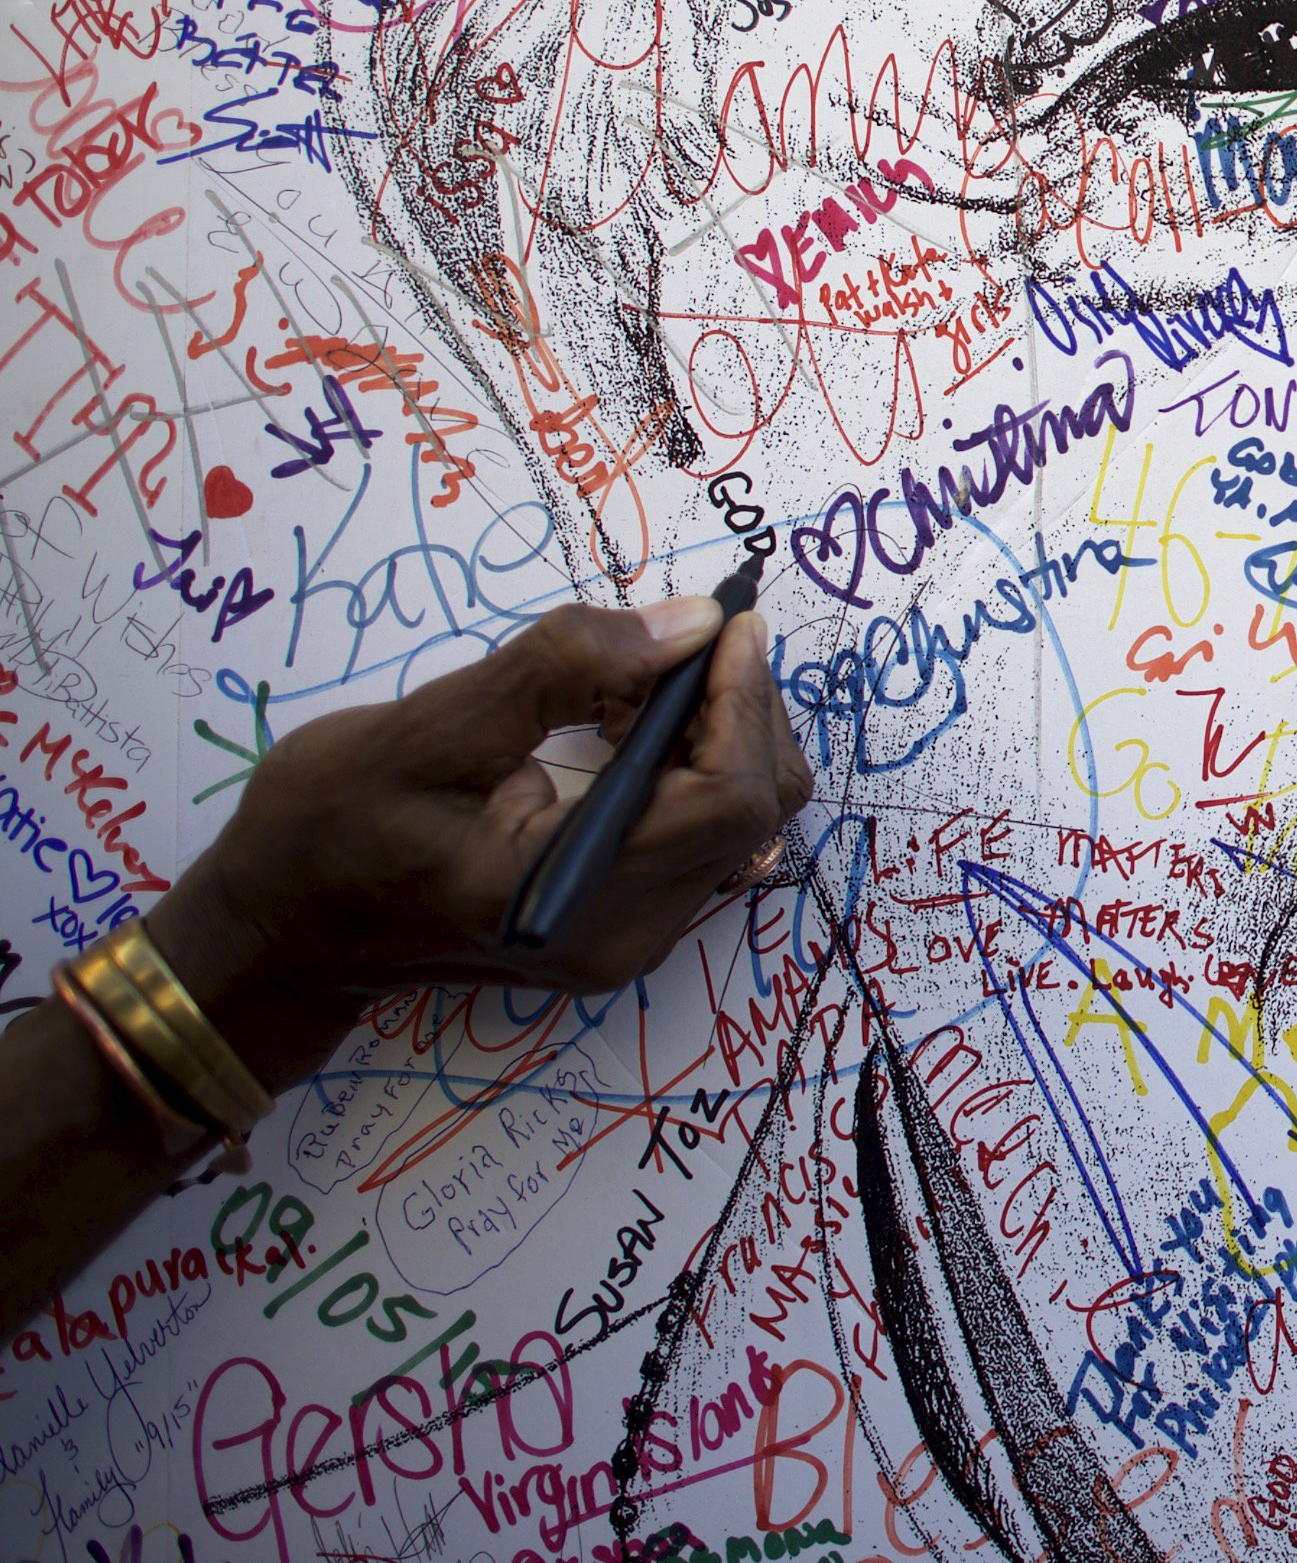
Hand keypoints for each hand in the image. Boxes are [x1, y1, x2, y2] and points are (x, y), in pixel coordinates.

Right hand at [146, 598, 815, 1086]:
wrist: (277, 930)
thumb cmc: (323, 829)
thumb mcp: (422, 728)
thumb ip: (561, 670)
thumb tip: (689, 622)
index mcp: (569, 891)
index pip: (728, 800)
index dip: (744, 699)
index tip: (725, 623)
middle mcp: (619, 933)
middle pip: (754, 811)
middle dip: (739, 707)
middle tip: (686, 636)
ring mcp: (625, 939)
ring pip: (740, 822)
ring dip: (717, 733)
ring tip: (636, 681)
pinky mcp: (621, 925)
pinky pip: (700, 836)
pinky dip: (690, 767)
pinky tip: (626, 725)